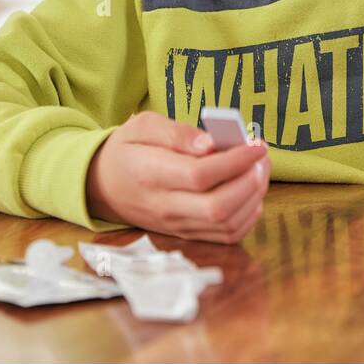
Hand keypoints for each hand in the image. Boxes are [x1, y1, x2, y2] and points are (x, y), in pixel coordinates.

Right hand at [86, 111, 269, 243]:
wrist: (101, 186)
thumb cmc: (127, 150)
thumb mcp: (143, 126)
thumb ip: (177, 132)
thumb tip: (211, 143)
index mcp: (151, 173)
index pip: (201, 174)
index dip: (236, 160)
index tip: (257, 144)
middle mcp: (164, 206)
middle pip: (218, 207)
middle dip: (251, 182)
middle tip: (262, 158)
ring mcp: (175, 224)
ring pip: (226, 225)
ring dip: (254, 199)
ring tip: (260, 171)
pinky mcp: (185, 234)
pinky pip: (224, 236)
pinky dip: (247, 218)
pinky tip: (252, 194)